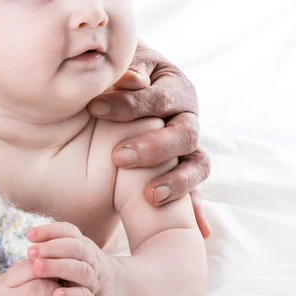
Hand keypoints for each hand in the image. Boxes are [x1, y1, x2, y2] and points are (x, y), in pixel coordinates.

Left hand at [27, 222, 118, 295]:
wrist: (118, 287)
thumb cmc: (85, 266)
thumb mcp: (76, 251)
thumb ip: (56, 244)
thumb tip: (30, 237)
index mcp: (83, 244)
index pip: (68, 231)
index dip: (49, 231)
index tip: (29, 235)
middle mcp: (90, 258)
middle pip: (75, 248)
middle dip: (51, 248)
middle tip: (31, 252)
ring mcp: (93, 279)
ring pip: (79, 270)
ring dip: (57, 267)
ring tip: (37, 268)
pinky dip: (70, 295)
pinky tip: (56, 295)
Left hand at [88, 41, 211, 237]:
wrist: (135, 83)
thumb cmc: (124, 74)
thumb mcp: (128, 63)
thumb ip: (130, 69)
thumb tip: (132, 79)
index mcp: (175, 87)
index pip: (157, 98)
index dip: (129, 105)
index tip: (95, 109)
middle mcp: (187, 117)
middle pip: (184, 134)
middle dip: (153, 147)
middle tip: (118, 157)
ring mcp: (189, 146)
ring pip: (197, 163)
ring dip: (176, 181)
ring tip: (150, 197)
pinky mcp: (185, 168)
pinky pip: (196, 190)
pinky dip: (197, 209)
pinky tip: (200, 231)